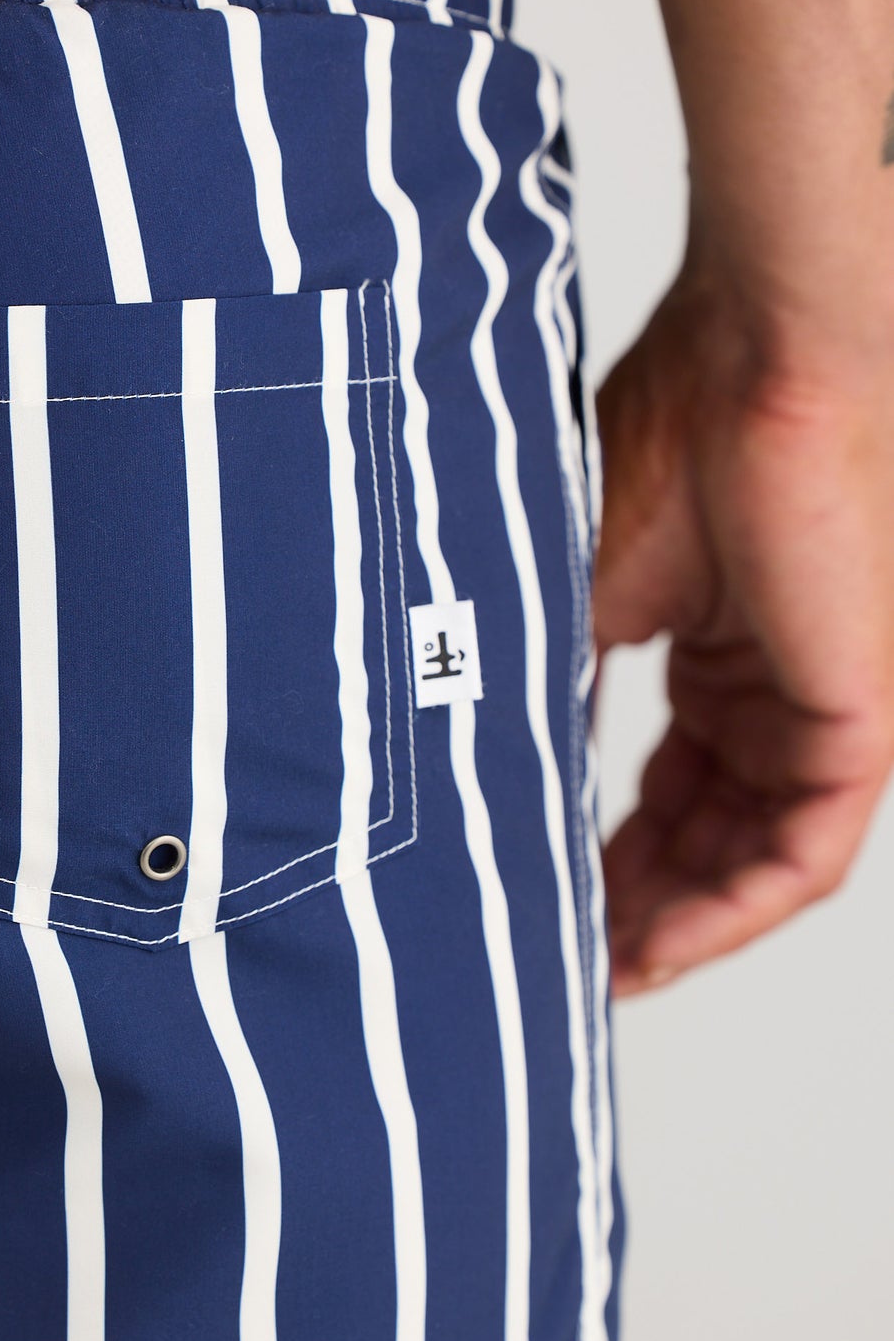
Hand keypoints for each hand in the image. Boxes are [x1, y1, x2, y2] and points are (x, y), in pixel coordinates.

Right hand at [592, 266, 893, 996]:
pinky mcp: (861, 722)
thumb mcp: (574, 603)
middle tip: (562, 966)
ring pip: (752, 863)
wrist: (758, 365)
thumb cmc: (668, 439)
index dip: (600, 864)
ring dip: (679, 928)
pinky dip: (732, 913)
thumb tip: (485, 789)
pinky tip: (660, 948)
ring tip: (602, 976)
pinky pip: (803, 856)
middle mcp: (769, 695)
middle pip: (703, 843)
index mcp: (712, 659)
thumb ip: (549, 700)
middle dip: (634, 912)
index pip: (660, 796)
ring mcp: (817, 713)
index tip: (534, 912)